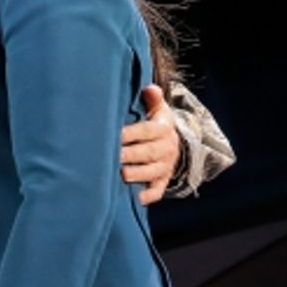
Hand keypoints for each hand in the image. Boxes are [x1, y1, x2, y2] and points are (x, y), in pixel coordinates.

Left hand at [120, 85, 179, 204]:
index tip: (115, 135)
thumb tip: (149, 88)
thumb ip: (153, 99)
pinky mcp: (163, 182)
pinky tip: (135, 198)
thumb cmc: (156, 125)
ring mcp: (165, 167)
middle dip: (130, 155)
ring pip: (152, 172)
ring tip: (120, 174)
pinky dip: (148, 195)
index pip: (146, 131)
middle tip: (113, 156)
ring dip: (136, 174)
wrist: (173, 144)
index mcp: (163, 129)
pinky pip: (157, 191)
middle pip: (148, 152)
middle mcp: (167, 149)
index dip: (131, 133)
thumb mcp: (158, 109)